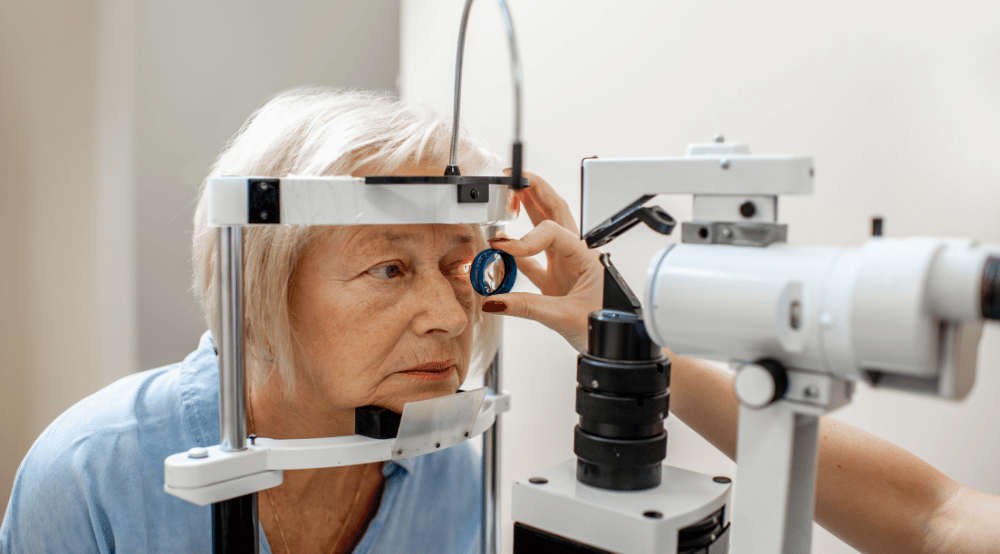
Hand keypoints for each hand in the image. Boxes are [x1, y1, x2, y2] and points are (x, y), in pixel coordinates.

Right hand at [481, 171, 603, 351]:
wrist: (615, 343)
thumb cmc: (605, 325)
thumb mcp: (564, 317)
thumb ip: (526, 308)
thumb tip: (495, 301)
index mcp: (586, 256)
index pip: (553, 232)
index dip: (526, 237)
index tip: (504, 248)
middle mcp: (576, 255)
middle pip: (555, 212)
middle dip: (536, 191)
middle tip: (515, 178)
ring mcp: (566, 266)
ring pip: (544, 232)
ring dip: (527, 214)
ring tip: (508, 199)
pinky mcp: (556, 281)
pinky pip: (533, 261)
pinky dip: (517, 255)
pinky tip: (501, 249)